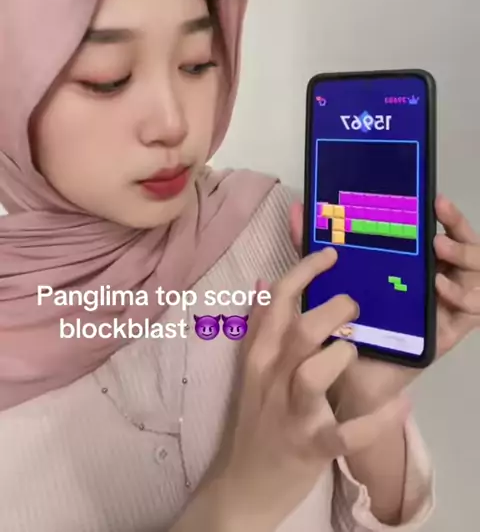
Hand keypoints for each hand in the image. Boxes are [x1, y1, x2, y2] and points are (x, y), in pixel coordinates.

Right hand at [203, 245, 408, 531]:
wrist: (243, 484)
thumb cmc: (254, 417)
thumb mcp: (250, 368)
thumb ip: (260, 324)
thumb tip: (266, 280)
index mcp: (258, 354)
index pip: (279, 299)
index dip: (307, 270)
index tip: (333, 254)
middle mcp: (272, 378)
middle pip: (303, 331)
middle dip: (336, 311)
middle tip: (355, 307)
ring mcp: (291, 414)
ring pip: (316, 373)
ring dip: (343, 355)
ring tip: (355, 351)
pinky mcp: (311, 447)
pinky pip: (347, 433)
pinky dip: (377, 421)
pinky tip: (401, 405)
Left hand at [310, 196, 479, 415]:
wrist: (343, 381)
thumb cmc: (337, 329)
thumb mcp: (324, 283)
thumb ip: (311, 249)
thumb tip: (296, 208)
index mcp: (411, 264)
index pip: (440, 229)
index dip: (444, 212)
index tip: (433, 196)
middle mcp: (434, 280)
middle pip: (466, 245)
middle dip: (459, 224)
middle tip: (439, 209)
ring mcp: (445, 306)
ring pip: (476, 271)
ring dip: (463, 253)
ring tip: (438, 246)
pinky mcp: (448, 333)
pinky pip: (473, 310)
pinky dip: (463, 294)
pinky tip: (441, 286)